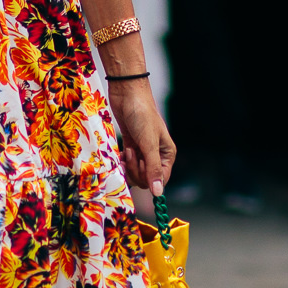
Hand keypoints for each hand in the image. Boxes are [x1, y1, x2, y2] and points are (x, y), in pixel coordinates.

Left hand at [107, 78, 175, 192]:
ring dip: (129, 165)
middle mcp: (157, 154)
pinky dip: (123, 161)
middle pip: (146, 178)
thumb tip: (158, 193)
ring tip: (127, 150)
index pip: (161, 180)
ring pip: (135, 172)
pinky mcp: (131, 146)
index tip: (140, 168)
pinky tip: (121, 154)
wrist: (127, 94)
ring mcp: (143, 151)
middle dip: (136, 170)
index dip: (149, 180)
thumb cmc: (142, 115)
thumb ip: (153, 169)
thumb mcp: (149, 144)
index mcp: (167, 154)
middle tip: (132, 154)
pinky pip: (127, 163)